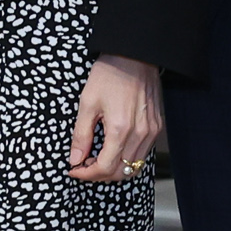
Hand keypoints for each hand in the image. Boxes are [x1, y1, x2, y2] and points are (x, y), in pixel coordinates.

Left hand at [67, 54, 162, 181]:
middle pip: (122, 172)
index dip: (87, 174)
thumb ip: (81, 134)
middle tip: (83, 166)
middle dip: (100, 175)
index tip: (74, 170)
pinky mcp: (156, 127)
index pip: (105, 168)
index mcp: (120, 129)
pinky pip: (143, 153)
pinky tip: (113, 149)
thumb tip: (75, 159)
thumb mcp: (87, 102)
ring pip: (134, 166)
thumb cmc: (109, 75)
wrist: (134, 55)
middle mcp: (140, 134)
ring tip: (96, 159)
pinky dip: (127, 158)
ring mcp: (151, 131)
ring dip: (114, 169)